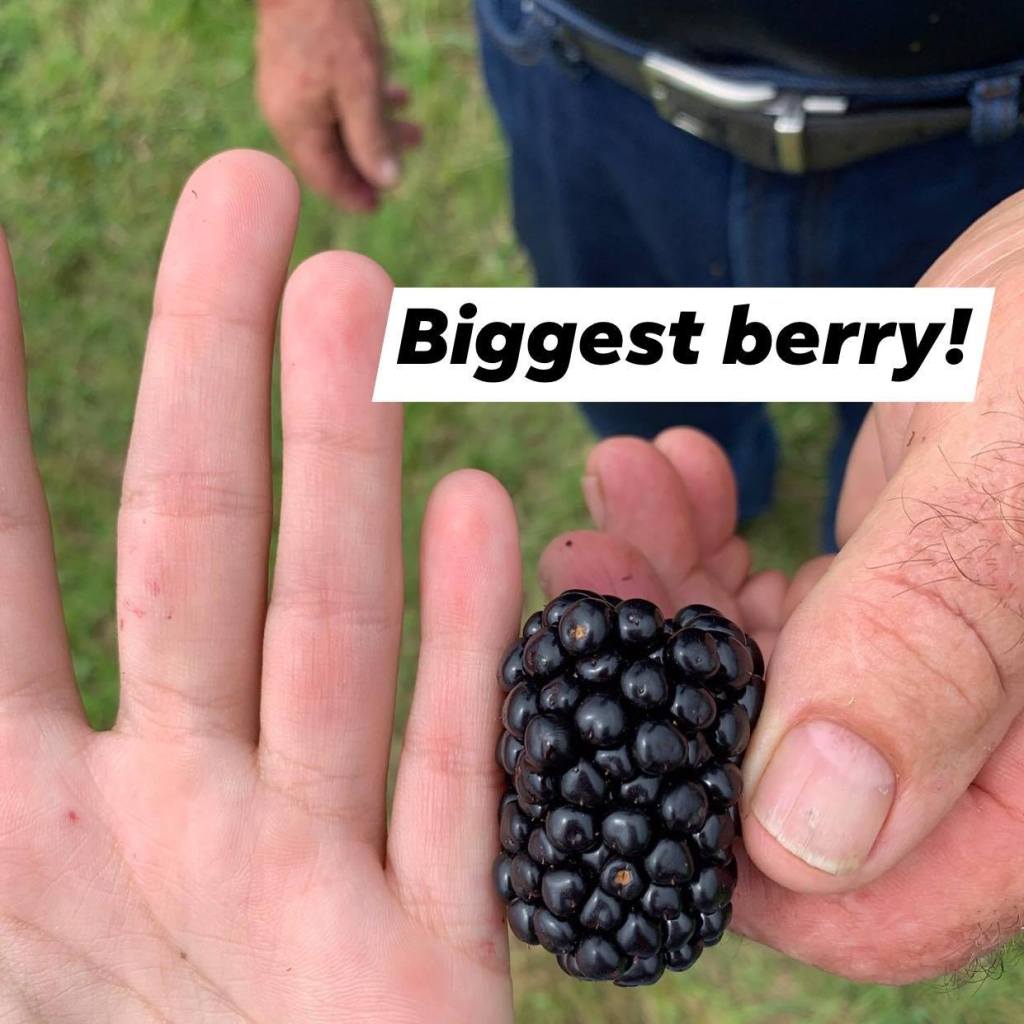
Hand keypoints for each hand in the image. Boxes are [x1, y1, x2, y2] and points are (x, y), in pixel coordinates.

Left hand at [0, 151, 515, 1021]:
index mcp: (14, 845)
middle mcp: (167, 825)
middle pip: (192, 545)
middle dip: (213, 365)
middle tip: (255, 197)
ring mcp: (304, 879)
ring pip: (333, 631)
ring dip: (350, 467)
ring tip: (363, 303)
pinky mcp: (421, 957)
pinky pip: (455, 778)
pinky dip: (470, 648)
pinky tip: (486, 510)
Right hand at [256, 0, 421, 211]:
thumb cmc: (332, 23)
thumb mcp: (362, 87)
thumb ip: (373, 138)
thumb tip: (388, 183)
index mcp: (298, 128)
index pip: (326, 179)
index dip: (355, 195)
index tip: (378, 205)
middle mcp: (288, 115)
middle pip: (334, 154)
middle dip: (374, 160)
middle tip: (408, 159)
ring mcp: (290, 90)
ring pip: (339, 124)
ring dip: (379, 128)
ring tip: (416, 128)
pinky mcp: (297, 65)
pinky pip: (333, 99)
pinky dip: (365, 103)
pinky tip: (397, 95)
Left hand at [540, 193, 1023, 983]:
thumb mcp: (1006, 479)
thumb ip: (926, 646)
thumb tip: (809, 834)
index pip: (875, 909)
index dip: (717, 847)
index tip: (606, 722)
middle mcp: (978, 749)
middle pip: (775, 793)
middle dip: (655, 677)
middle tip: (591, 559)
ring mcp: (919, 678)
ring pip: (747, 695)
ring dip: (663, 594)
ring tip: (630, 482)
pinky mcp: (877, 609)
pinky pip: (762, 617)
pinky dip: (702, 551)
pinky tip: (674, 472)